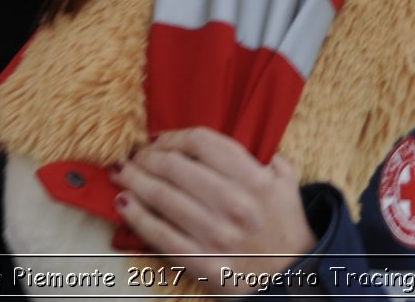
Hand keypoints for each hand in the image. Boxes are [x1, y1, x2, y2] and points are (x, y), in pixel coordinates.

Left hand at [110, 128, 314, 295]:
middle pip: (174, 166)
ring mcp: (215, 234)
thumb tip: (222, 143)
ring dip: (134, 179)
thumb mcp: (285, 181)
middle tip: (136, 155)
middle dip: (147, 156)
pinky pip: (160, 235)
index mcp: (253, 179)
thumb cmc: (284, 226)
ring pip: (161, 196)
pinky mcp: (201, 262)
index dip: (172, 136)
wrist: (292, 277)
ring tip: (121, 171)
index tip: (159, 140)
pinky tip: (123, 202)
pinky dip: (136, 216)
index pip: (200, 142)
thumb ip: (261, 154)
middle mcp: (232, 203)